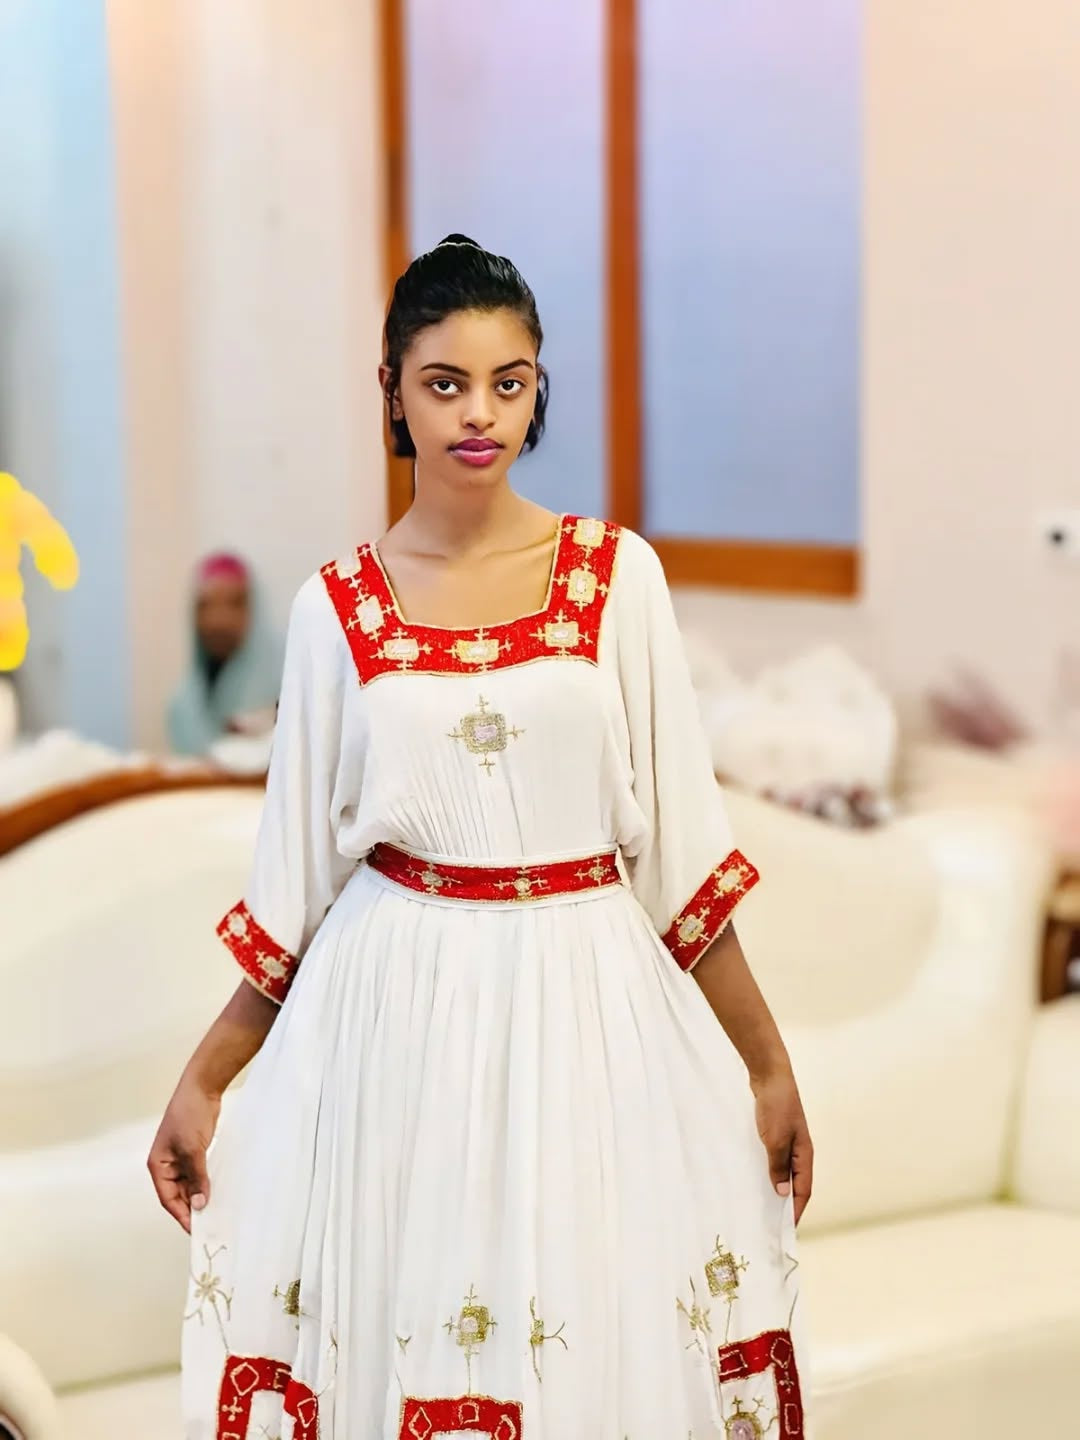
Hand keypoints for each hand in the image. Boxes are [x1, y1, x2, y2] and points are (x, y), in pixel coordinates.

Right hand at [147, 1078, 220, 1232]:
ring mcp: (180, 1159)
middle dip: (192, 1208)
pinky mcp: (194, 1154)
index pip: (168, 1198)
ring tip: (216, 1212)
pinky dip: (206, 1184)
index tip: (195, 1229)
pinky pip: (198, 1175)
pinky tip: (217, 1193)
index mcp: (158, 1165)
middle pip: (178, 1195)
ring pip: (189, 1186)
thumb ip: (196, 1177)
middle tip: (210, 1224)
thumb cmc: (189, 1115)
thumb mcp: (193, 1149)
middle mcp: (167, 1165)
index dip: (181, 1215)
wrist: (201, 1089)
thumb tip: (199, 1204)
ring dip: (200, 1197)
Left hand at [751, 1065, 813, 1226]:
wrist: (770, 1076)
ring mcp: (788, 1142)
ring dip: (777, 1188)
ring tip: (763, 1206)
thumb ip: (778, 1166)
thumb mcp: (775, 1140)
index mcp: (805, 1154)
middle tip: (774, 1223)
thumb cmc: (776, 1106)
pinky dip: (769, 1172)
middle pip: (796, 1184)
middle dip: (788, 1204)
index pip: (804, 1190)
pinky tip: (756, 1178)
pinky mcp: (776, 1135)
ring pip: (785, 1172)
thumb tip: (782, 1193)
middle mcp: (800, 1151)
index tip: (787, 1229)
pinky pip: (775, 1160)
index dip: (797, 1210)